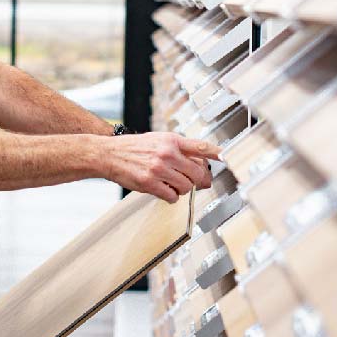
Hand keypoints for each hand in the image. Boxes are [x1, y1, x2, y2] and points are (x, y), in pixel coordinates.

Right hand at [101, 132, 220, 203]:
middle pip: (197, 173)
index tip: (228, 158)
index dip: (217, 153)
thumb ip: (179, 149)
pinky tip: (162, 189)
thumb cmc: (133, 148)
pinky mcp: (150, 183)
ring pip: (186, 187)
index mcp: (171, 140)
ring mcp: (158, 168)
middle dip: (197, 180)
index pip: (200, 146)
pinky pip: (172, 196)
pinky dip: (170, 196)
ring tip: (170, 183)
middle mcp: (167, 153)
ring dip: (181, 189)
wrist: (108, 154)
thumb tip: (200, 167)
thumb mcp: (157, 140)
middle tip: (191, 182)